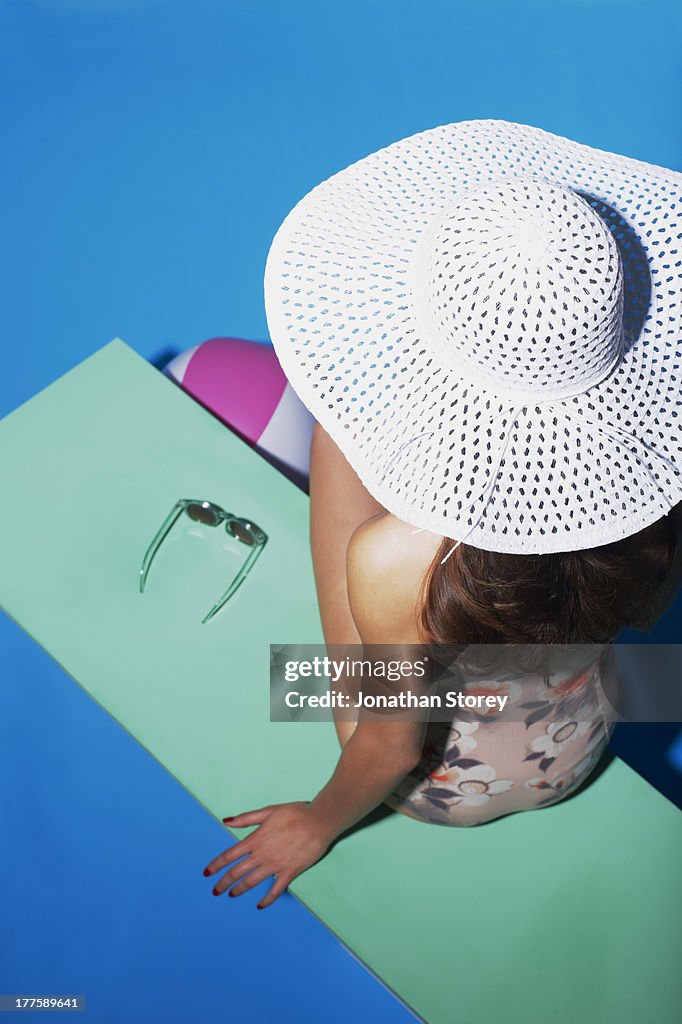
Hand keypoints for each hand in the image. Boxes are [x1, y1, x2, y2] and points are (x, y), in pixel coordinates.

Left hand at [203, 801, 332, 908]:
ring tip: (231, 895)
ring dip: (239, 890)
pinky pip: (275, 890)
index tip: (206, 874)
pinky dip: (266, 899)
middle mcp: (262, 855)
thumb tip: (226, 821)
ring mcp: (275, 865)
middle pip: (237, 872)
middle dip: (223, 883)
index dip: (216, 865)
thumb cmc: (295, 813)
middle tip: (215, 891)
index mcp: (255, 839)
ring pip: (252, 882)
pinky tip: (259, 905)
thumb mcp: (268, 811)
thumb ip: (246, 818)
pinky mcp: (289, 872)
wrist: (319, 821)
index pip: (229, 855)